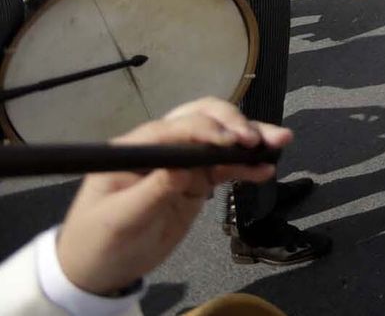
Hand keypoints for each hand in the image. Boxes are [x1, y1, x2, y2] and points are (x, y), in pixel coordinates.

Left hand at [55, 98, 289, 297]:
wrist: (101, 271)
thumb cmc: (99, 242)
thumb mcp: (120, 219)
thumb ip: (152, 190)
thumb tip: (185, 167)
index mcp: (136, 149)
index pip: (176, 128)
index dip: (206, 130)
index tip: (231, 142)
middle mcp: (161, 148)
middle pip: (203, 120)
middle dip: (234, 123)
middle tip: (258, 138)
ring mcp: (181, 164)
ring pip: (220, 141)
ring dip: (250, 138)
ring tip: (279, 142)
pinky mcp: (195, 183)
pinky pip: (225, 168)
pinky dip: (246, 166)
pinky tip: (266, 169)